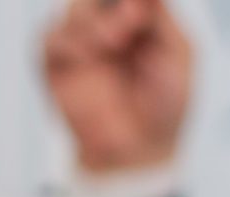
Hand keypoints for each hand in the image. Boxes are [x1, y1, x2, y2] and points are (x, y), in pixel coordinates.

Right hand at [43, 0, 194, 174]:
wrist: (139, 148)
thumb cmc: (164, 102)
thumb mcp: (177, 53)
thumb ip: (160, 16)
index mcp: (138, 12)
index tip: (143, 9)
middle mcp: (107, 20)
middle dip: (111, 2)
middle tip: (134, 16)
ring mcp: (81, 40)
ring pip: (74, 7)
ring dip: (93, 21)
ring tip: (114, 42)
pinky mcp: (57, 63)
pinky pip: (52, 38)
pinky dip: (70, 42)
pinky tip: (89, 57)